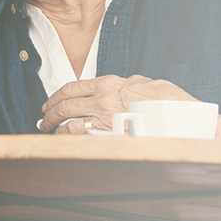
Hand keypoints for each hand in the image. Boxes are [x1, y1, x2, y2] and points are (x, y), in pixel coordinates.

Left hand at [40, 76, 196, 132]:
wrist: (176, 116)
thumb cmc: (166, 101)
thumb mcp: (146, 84)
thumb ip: (128, 85)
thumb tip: (123, 86)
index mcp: (111, 82)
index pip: (75, 86)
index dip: (59, 94)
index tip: (52, 101)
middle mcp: (102, 95)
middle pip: (66, 100)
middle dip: (50, 109)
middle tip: (43, 116)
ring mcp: (102, 113)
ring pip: (66, 115)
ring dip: (53, 122)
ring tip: (47, 128)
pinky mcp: (104, 130)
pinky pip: (76, 132)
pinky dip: (63, 135)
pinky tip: (60, 138)